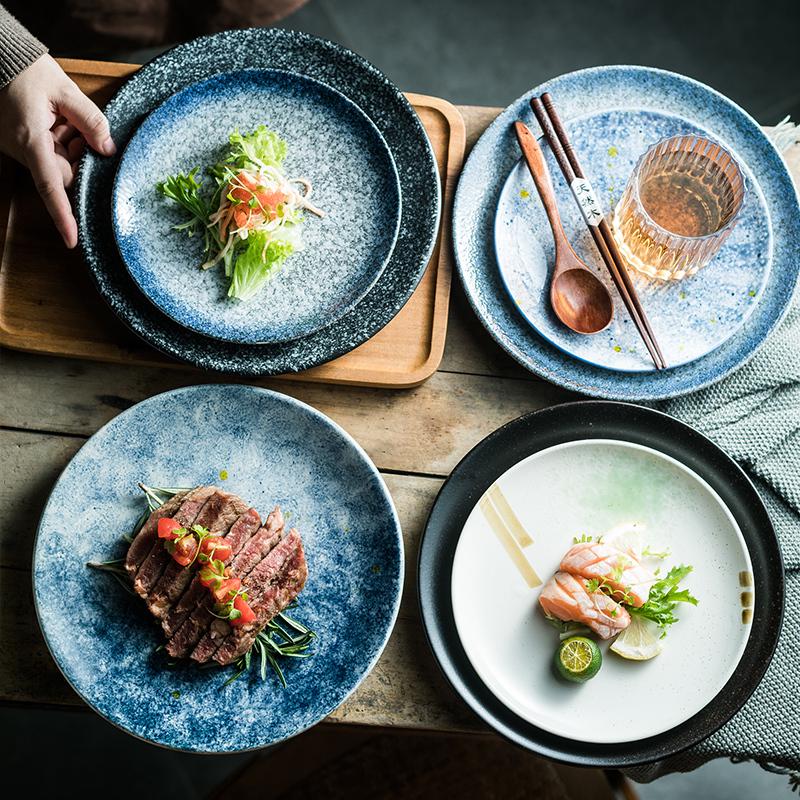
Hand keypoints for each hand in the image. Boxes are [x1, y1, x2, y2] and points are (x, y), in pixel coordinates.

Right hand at [0, 54, 115, 247]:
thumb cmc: (25, 69)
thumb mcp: (64, 89)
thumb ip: (91, 120)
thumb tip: (108, 148)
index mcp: (31, 141)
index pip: (52, 186)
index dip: (63, 215)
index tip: (72, 239)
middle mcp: (23, 149)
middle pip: (63, 174)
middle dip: (82, 162)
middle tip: (88, 135)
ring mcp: (20, 147)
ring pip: (58, 162)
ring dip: (73, 147)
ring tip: (71, 120)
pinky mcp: (21, 142)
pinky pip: (49, 151)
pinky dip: (63, 139)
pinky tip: (63, 121)